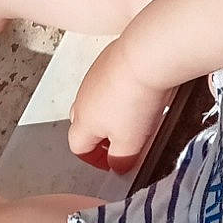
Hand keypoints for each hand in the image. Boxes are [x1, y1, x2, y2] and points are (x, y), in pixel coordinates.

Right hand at [68, 36, 175, 174]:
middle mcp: (82, 98)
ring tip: (136, 115)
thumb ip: (121, 159)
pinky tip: (141, 91)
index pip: (78, 147)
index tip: (115, 162)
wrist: (145, 56)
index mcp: (83, 122)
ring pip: (97, 100)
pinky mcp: (108, 59)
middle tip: (124, 139)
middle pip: (83, 122)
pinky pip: (109, 81)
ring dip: (112, 112)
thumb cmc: (134, 102)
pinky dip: (120, 90)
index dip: (95, 159)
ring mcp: (93, 76)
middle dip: (100, 135)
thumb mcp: (130, 143)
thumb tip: (117, 166)